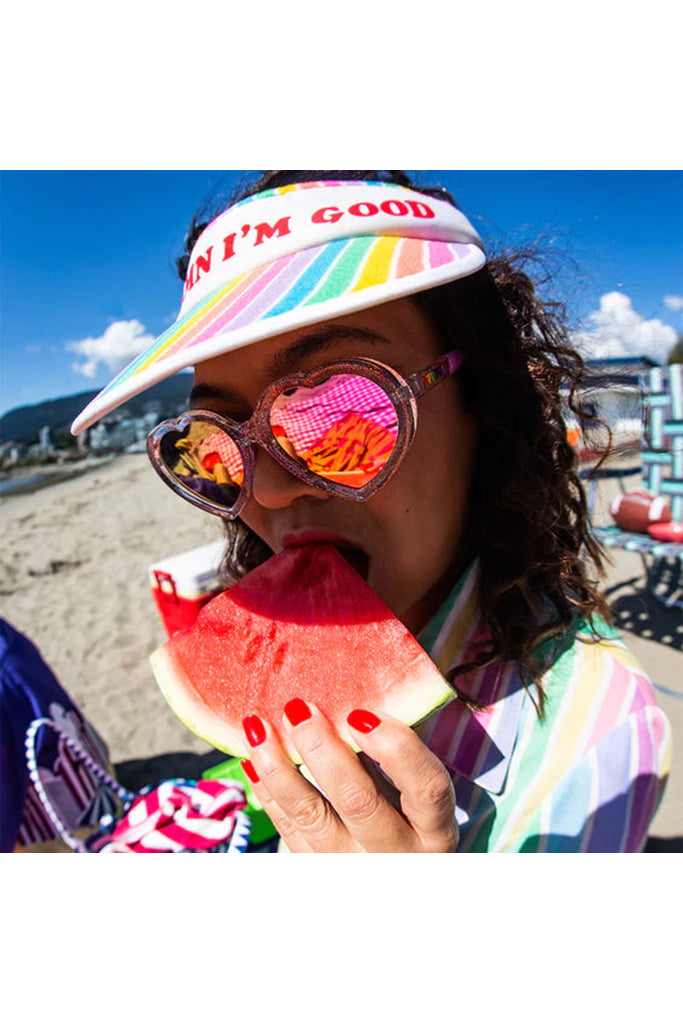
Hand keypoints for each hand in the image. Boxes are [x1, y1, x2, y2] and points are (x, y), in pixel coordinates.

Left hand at [240, 700, 457, 852]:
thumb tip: (347, 696)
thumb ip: (392, 756)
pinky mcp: (316, 870)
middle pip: (359, 801)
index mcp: (435, 831)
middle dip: (324, 751)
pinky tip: (255, 759)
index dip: (399, 750)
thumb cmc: (409, 821)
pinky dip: (268, 791)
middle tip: (299, 709)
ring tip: (258, 727)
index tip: (363, 715)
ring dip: (280, 767)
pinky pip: (286, 829)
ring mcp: (352, 867)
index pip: (427, 788)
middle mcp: (397, 854)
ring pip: (311, 816)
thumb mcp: (416, 797)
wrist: (392, 876)